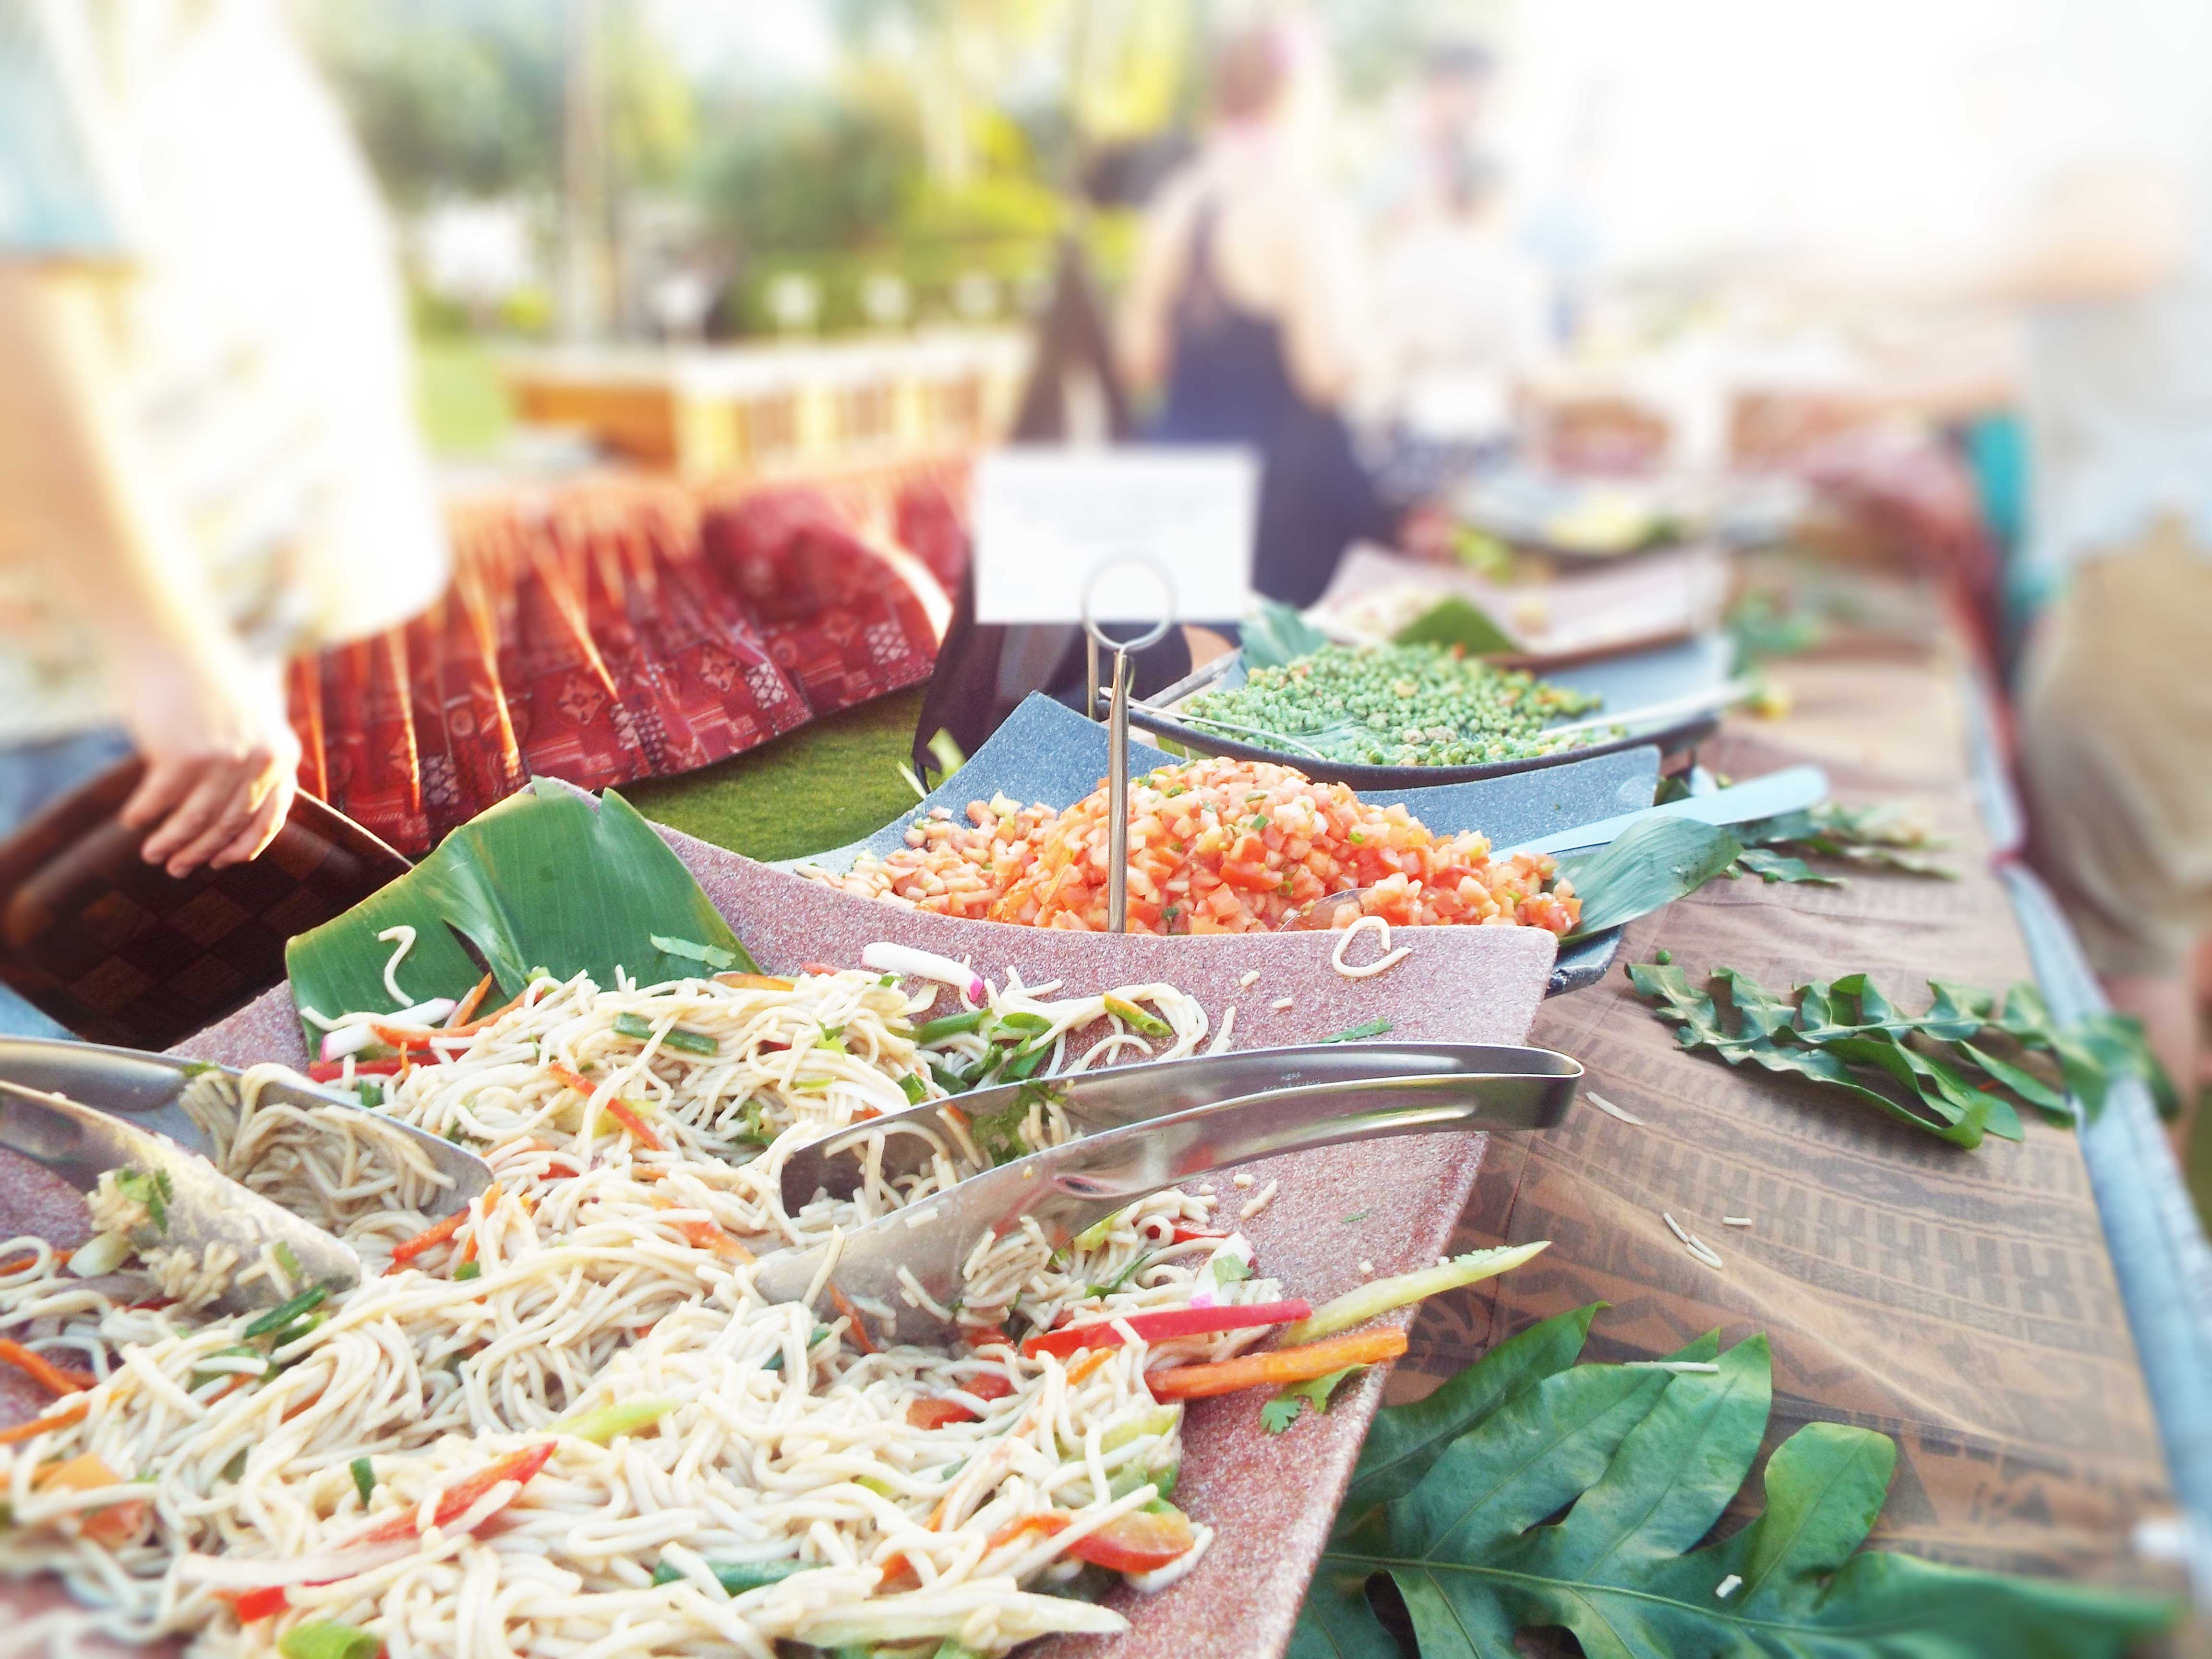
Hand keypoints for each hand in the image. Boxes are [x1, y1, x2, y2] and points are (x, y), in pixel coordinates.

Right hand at [114, 645, 300, 876]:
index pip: (271, 816)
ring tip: (152, 855)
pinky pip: (161, 800)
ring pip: (196, 820)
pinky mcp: (184, 757)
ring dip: (172, 842)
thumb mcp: (248, 720)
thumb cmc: (205, 682)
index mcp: (283, 753)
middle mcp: (261, 760)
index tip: (223, 863)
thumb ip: (250, 763)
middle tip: (178, 869)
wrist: (170, 641)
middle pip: (230, 824)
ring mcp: (224, 760)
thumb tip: (230, 817)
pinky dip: (144, 814)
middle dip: (202, 852)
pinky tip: (132, 820)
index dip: (247, 845)